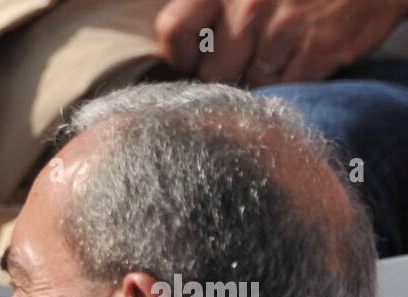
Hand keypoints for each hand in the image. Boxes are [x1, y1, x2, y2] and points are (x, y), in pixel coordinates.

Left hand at [155, 0, 407, 86]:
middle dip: (225, 76)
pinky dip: (291, 85)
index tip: (194, 63)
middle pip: (212, 71)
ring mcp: (285, 26)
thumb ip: (212, 9)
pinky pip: (287, 88)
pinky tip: (299, 64)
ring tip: (276, 60)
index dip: (182, 57)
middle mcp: (250, 3)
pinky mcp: (321, 47)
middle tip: (242, 67)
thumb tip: (183, 55)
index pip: (175, 30)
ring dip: (260, 83)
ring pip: (249, 84)